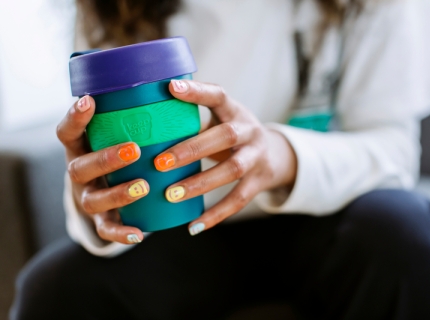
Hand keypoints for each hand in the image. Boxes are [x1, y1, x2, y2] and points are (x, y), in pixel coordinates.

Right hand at [57, 96, 145, 243]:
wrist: (105, 189)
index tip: (90, 101)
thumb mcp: (117, 134)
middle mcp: (78, 173)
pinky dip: (121, 233)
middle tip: (134, 149)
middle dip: (106, 158)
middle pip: (80, 167)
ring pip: (94, 199)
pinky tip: (139, 234)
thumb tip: (172, 83)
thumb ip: (133, 117)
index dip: (75, 118)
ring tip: (143, 187)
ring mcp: (87, 197)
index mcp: (80, 148)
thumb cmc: (117, 151)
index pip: (67, 132)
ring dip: (117, 193)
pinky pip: (106, 229)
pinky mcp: (100, 219)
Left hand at [155, 79, 296, 234]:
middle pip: (225, 136)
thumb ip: (193, 119)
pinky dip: (216, 215)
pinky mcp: (259, 181)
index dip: (197, 93)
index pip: (218, 96)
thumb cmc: (232, 135)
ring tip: (170, 195)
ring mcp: (257, 157)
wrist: (274, 155)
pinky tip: (193, 226)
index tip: (171, 88)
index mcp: (235, 111)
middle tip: (160, 163)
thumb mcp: (221, 120)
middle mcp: (250, 131)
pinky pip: (238, 200)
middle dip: (192, 149)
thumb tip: (144, 119)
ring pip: (232, 170)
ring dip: (200, 183)